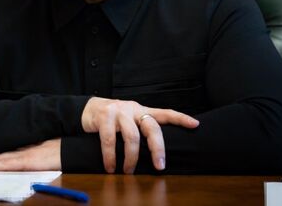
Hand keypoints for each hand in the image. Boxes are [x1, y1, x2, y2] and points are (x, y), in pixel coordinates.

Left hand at [0, 139, 60, 170]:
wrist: (72, 148)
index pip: (1, 157)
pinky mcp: (27, 160)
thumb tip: (23, 162)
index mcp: (23, 152)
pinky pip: (7, 164)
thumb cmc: (60, 150)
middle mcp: (20, 152)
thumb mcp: (43, 154)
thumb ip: (32, 157)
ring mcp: (23, 156)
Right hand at [81, 97, 198, 173]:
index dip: (180, 118)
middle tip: (160, 166)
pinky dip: (110, 157)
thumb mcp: (129, 120)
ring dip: (132, 158)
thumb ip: (141, 129)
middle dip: (158, 148)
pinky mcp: (103, 116)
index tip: (196, 124)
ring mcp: (118, 111)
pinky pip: (109, 140)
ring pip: (132, 137)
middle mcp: (133, 109)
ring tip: (128, 172)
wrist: (86, 109)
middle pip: (152, 127)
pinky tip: (110, 166)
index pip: (164, 113)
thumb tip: (156, 153)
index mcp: (142, 111)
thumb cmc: (112, 119)